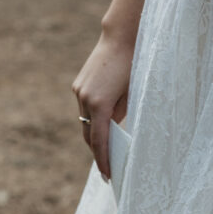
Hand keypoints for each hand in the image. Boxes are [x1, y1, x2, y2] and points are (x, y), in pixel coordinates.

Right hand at [73, 31, 134, 178]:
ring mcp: (78, 90)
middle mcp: (84, 99)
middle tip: (108, 169)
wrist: (121, 38)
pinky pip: (84, 109)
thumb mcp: (132, 96)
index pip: (99, 142)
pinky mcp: (78, 84)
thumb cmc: (134, 66)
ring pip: (84, 122)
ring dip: (94, 135)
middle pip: (88, 135)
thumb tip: (114, 131)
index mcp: (99, 104)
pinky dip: (92, 119)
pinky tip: (103, 125)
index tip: (108, 176)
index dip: (103, 161)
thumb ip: (121, 116)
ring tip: (106, 150)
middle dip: (97, 152)